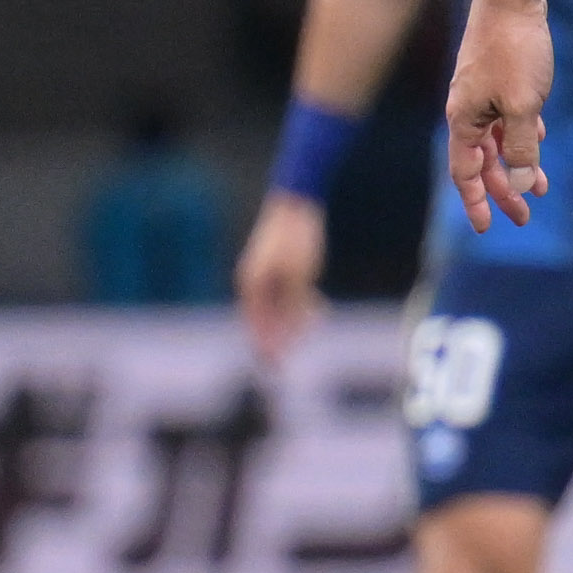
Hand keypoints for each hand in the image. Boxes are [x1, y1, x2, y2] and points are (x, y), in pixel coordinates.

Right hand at [230, 188, 331, 360]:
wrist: (297, 205)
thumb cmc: (297, 241)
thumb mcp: (300, 278)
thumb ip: (295, 306)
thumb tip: (293, 332)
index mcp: (252, 287)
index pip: (256, 327)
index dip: (267, 348)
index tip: (277, 366)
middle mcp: (254, 283)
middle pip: (265, 320)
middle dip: (282, 337)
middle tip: (291, 358)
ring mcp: (264, 275)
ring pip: (277, 308)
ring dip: (295, 320)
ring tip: (319, 320)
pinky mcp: (276, 268)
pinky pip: (284, 294)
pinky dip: (299, 304)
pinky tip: (319, 307)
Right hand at [445, 0, 555, 231]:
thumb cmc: (515, 50)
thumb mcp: (524, 105)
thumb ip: (521, 145)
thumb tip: (519, 181)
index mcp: (463, 118)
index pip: (465, 172)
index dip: (476, 202)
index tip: (488, 228)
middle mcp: (467, 108)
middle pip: (482, 160)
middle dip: (503, 190)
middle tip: (525, 216)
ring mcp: (483, 92)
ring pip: (498, 139)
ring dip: (517, 163)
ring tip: (539, 187)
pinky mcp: (500, 77)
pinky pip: (509, 116)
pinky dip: (523, 133)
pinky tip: (539, 140)